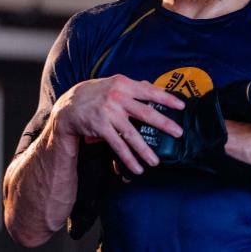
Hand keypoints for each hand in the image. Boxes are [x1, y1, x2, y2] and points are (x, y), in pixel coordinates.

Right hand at [51, 74, 183, 174]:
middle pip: (146, 113)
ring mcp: (108, 113)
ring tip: (155, 161)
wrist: (69, 104)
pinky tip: (137, 167)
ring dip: (145, 150)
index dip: (167, 98)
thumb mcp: (114, 85)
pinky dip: (128, 158)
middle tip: (179, 133)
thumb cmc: (97, 94)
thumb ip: (134, 88)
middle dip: (164, 124)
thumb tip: (153, 87)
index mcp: (124, 84)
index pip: (149, 91)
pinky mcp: (100, 127)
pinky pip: (118, 145)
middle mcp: (117, 97)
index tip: (181, 106)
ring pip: (132, 134)